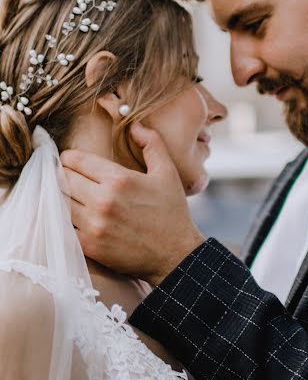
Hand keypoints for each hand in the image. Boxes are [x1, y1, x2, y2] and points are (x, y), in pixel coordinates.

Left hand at [60, 123, 204, 284]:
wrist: (176, 255)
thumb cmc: (172, 212)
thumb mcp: (167, 173)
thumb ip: (151, 143)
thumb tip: (134, 124)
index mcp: (118, 179)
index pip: (73, 159)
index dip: (70, 158)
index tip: (73, 162)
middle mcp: (102, 200)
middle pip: (62, 179)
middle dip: (64, 176)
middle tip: (72, 179)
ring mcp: (94, 225)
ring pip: (59, 202)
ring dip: (64, 198)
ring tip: (73, 197)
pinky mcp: (90, 246)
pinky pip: (63, 226)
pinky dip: (66, 220)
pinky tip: (76, 218)